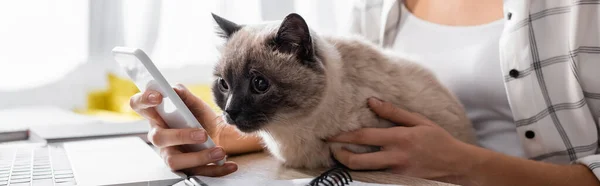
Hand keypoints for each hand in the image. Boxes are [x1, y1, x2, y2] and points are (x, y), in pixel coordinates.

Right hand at [130, 84, 236, 175]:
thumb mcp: (195, 105)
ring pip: (174, 160)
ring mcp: (170, 153)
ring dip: (198, 157)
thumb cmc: (200, 119)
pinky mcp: (184, 168)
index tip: (158, 96)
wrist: (219, 135)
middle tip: (202, 133)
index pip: (140, 105)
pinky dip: (215, 169)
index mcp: (158, 116)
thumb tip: (176, 89)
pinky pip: (197, 172)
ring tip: (219, 152)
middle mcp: (160, 136)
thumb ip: (185, 96)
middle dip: (180, 135)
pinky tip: (228, 165)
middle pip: (157, 137)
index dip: (144, 100)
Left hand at [329, 98, 477, 180]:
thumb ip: (393, 112)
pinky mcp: (401, 182)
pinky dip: (366, 174)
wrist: (458, 165)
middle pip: (358, 161)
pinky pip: (377, 179)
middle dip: (340, 156)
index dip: (344, 136)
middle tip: (331, 150)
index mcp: (399, 138)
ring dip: (350, 167)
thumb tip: (371, 101)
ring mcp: (397, 173)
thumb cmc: (439, 140)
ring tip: (341, 158)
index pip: (364, 137)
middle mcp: (396, 157)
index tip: (331, 135)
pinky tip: (360, 168)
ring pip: (365, 173)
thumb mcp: (419, 121)